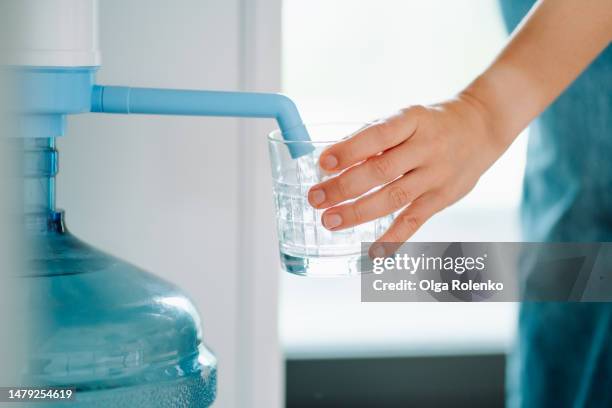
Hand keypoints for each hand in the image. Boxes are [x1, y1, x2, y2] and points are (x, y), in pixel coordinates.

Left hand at [307, 95, 504, 255]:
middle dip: (344, 187)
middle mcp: (426, 148)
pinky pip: (415, 221)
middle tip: (316, 198)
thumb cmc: (433, 123)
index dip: (349, 150)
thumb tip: (333, 160)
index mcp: (412, 120)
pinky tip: (372, 251)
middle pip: (381, 170)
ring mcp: (436, 175)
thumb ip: (375, 137)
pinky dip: (393, 238)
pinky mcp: (443, 198)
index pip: (378, 136)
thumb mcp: (407, 117)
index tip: (323, 163)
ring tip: (330, 221)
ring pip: (394, 197)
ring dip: (358, 212)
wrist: (483, 126)